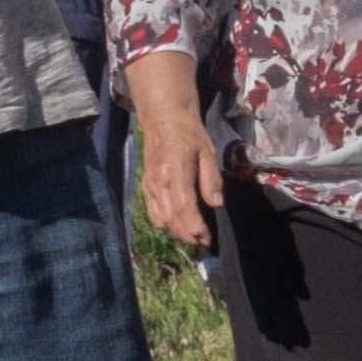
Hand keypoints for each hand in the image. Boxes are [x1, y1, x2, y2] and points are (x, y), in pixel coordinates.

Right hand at [135, 123, 218, 251]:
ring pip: (159, 219)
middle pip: (170, 220)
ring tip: (192, 236)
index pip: (184, 210)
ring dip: (175, 232)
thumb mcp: (207, 152)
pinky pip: (152, 211)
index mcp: (176, 173)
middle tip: (203, 242)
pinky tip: (177, 224)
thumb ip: (211, 179)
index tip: (207, 239)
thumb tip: (216, 205)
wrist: (163, 118)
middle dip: (186, 236)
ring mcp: (149, 185)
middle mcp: (159, 182)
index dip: (195, 229)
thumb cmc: (189, 133)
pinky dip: (164, 223)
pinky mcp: (145, 185)